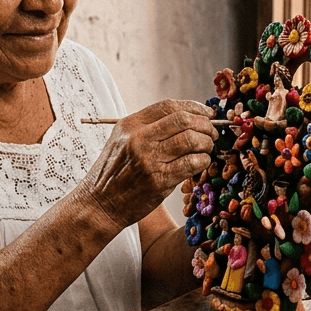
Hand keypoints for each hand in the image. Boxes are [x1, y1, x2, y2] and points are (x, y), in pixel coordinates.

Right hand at [78, 100, 216, 233]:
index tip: (207, 113)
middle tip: (211, 133)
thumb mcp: (122, 141)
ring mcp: (149, 159)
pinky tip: (201, 163)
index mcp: (130, 125)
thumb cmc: (115, 173)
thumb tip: (187, 118)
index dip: (194, 107)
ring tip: (206, 149)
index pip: (169, 106)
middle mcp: (139, 138)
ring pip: (191, 140)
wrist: (100, 204)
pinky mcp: (159, 180)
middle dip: (205, 124)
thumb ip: (148, 128)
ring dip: (206, 143)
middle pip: (184, 120)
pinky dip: (203, 161)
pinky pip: (191, 163)